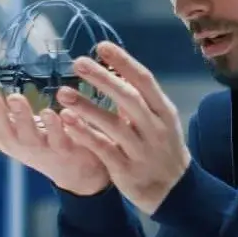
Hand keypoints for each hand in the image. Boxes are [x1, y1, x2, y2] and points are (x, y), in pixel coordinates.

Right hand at [0, 80, 110, 195]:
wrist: (75, 171)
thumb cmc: (36, 144)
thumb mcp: (6, 129)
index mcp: (4, 135)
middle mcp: (19, 144)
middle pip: (3, 130)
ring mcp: (43, 149)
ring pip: (31, 136)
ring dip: (23, 118)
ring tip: (16, 99)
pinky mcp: (67, 149)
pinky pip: (63, 139)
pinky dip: (61, 127)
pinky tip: (60, 113)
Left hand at [56, 41, 191, 213]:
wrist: (174, 190)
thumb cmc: (162, 147)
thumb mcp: (160, 120)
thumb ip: (140, 98)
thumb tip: (115, 67)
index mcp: (163, 111)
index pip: (144, 80)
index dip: (124, 62)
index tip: (102, 46)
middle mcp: (154, 129)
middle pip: (129, 99)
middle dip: (103, 79)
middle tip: (78, 62)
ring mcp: (141, 150)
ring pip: (113, 125)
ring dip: (88, 107)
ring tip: (63, 92)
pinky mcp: (126, 169)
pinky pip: (103, 149)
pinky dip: (85, 135)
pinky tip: (67, 122)